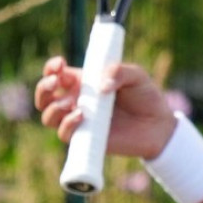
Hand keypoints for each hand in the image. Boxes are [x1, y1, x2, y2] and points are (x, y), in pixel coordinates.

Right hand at [34, 55, 177, 159]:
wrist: (159, 125)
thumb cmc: (145, 97)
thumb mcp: (136, 76)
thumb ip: (119, 71)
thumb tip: (101, 86)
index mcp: (84, 82)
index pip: (57, 74)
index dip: (52, 68)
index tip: (60, 64)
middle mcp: (77, 101)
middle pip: (44, 96)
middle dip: (43, 87)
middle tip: (55, 82)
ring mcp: (79, 120)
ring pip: (49, 116)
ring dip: (53, 108)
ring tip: (72, 104)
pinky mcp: (85, 138)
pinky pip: (64, 134)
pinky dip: (67, 125)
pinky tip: (81, 116)